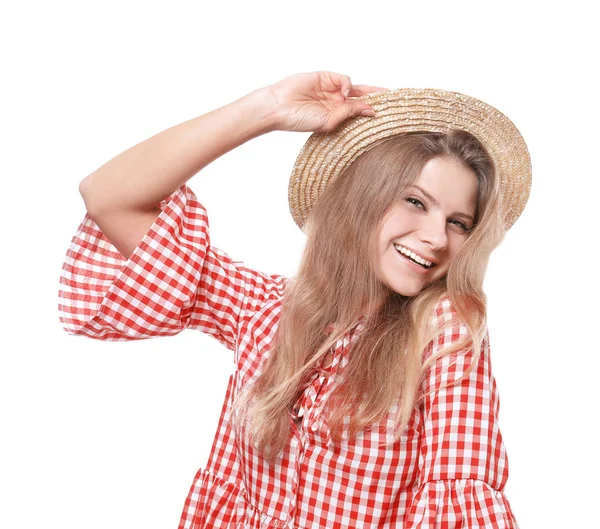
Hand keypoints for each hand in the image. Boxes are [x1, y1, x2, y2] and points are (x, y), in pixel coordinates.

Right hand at [263, 71, 388, 132]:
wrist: (279, 108)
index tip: (388, 112)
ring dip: (363, 92)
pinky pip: (343, 79)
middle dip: (375, 96)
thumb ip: (349, 113)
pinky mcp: (324, 76)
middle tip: (392, 97)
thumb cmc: (300, 120)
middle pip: (361, 97)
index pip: (358, 110)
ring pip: (354, 87)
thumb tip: (370, 110)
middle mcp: (334, 102)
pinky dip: (348, 84)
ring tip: (372, 98)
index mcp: (336, 115)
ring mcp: (329, 88)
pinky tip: (346, 92)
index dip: (372, 109)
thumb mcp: (329, 121)